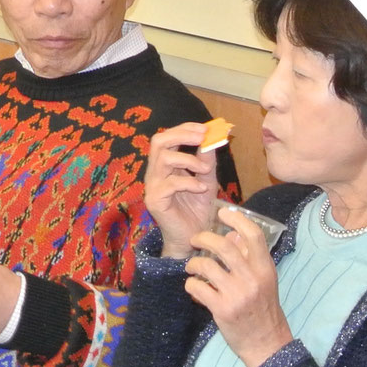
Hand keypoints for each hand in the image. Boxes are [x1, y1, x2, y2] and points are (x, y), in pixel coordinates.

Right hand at [144, 122, 221, 258]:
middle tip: (202, 137)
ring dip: (189, 160)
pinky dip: (189, 182)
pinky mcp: (155, 200)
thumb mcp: (207, 180)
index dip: (184, 129)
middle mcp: (155, 172)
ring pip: (164, 159)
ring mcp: (153, 186)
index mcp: (165, 165)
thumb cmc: (197, 210)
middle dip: (182, 135)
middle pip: (158, 142)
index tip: (205, 128)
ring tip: (205, 170)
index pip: (167, 137)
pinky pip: (170, 183)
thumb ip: (207, 160)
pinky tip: (201, 189)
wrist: (193, 238)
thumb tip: (213, 138)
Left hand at [183, 206, 291, 366]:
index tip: (223, 212)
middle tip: (195, 239)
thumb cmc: (263, 309)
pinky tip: (194, 288)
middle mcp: (252, 278)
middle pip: (223, 245)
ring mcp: (237, 294)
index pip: (253, 235)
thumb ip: (250, 258)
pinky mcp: (222, 309)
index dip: (237, 219)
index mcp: (265, 268)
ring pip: (205, 266)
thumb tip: (233, 234)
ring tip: (192, 267)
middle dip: (203, 238)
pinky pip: (197, 287)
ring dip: (193, 263)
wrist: (267, 344)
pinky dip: (191, 284)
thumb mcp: (264, 281)